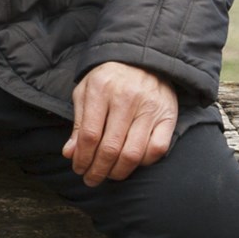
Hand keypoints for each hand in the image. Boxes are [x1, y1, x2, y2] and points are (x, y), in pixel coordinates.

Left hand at [63, 63, 177, 186]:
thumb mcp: (86, 91)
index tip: (78, 169)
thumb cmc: (109, 78)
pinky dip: (144, 162)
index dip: (82, 157)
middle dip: (98, 170)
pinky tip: (133, 163)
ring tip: (109, 175)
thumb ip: (78, 123)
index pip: (90, 134)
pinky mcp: (168, 116)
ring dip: (119, 172)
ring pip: (133, 153)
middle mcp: (127, 98)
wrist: (143, 58)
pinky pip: (157, 149)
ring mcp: (150, 108)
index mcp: (102, 89)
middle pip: (111, 148)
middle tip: (91, 179)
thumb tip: (70, 153)